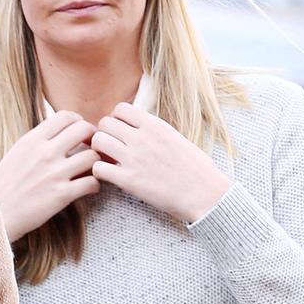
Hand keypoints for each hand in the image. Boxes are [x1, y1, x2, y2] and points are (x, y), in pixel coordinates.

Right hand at [0, 111, 100, 242]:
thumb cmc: (5, 184)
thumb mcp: (17, 152)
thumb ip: (38, 141)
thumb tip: (59, 133)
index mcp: (32, 140)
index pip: (66, 116)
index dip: (78, 122)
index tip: (79, 134)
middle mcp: (45, 153)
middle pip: (84, 130)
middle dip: (92, 137)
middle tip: (90, 148)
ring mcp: (55, 173)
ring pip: (93, 156)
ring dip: (96, 163)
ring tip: (90, 170)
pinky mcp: (62, 195)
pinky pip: (92, 183)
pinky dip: (94, 185)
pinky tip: (87, 188)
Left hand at [90, 102, 232, 223]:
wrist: (206, 195)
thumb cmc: (196, 169)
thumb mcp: (176, 138)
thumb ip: (154, 130)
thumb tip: (138, 125)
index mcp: (156, 126)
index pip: (121, 108)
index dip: (116, 119)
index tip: (121, 131)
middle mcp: (142, 138)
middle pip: (105, 123)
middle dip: (104, 133)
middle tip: (111, 146)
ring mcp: (134, 159)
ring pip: (97, 141)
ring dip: (98, 150)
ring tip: (108, 160)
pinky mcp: (129, 180)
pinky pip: (98, 168)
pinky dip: (99, 171)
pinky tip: (109, 176)